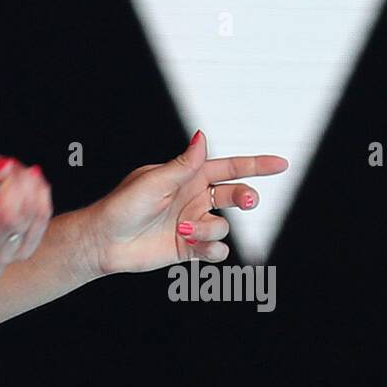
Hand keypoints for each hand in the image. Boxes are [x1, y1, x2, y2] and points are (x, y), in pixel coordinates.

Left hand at [92, 131, 288, 273]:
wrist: (105, 241)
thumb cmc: (123, 205)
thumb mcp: (154, 181)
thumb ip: (184, 164)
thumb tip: (203, 136)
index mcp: (188, 177)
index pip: (228, 168)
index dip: (255, 166)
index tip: (282, 163)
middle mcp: (194, 199)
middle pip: (235, 195)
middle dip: (245, 197)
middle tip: (248, 201)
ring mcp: (193, 225)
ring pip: (223, 227)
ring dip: (209, 230)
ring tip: (184, 231)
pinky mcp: (189, 249)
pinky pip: (216, 251)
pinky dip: (210, 250)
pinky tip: (192, 246)